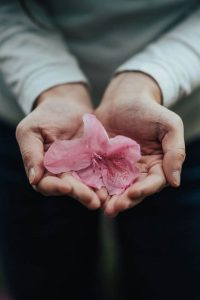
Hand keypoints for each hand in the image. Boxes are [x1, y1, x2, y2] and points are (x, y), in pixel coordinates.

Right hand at [16, 83, 100, 208]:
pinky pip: (100, 171)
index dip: (55, 187)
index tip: (66, 187)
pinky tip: (115, 184)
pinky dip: (106, 178)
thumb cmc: (44, 115)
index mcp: (43, 169)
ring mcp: (79, 168)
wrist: (66, 103)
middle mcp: (62, 172)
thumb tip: (34, 179)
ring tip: (105, 198)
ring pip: (87, 183)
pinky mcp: (94, 160)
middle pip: (70, 187)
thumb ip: (30, 153)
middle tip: (93, 202)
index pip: (46, 184)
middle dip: (81, 194)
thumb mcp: (31, 131)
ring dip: (95, 192)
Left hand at [96, 72, 184, 216]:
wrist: (124, 97)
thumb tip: (175, 182)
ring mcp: (119, 168)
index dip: (145, 190)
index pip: (153, 182)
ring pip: (115, 188)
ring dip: (108, 198)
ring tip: (99, 206)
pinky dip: (94, 185)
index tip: (133, 193)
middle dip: (123, 201)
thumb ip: (175, 151)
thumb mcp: (169, 126)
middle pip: (133, 191)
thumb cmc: (149, 110)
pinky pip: (99, 176)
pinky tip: (87, 191)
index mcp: (156, 165)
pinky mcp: (103, 163)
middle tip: (112, 209)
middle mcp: (138, 171)